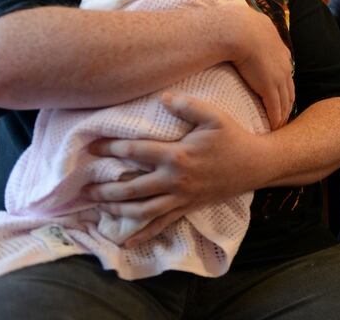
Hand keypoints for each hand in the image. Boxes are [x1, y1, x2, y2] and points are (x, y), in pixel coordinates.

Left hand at [84, 92, 261, 245]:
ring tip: (97, 207)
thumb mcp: (215, 116)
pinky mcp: (188, 207)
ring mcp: (181, 197)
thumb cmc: (234, 138)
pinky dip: (143, 234)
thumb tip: (162, 98)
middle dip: (105, 189)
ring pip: (142, 210)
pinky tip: (126, 240)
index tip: (91, 147)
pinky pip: (162, 224)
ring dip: (117, 210)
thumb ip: (188, 106)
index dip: (111, 148)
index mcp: (177, 155)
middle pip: (132, 188)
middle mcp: (175, 180)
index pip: (136, 151)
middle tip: (83, 188)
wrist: (256, 165)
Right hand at [231, 6, 294, 127]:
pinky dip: (276, 119)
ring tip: (279, 125)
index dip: (284, 86)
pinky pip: (276, 108)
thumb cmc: (237, 26)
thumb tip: (236, 31)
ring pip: (285, 101)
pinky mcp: (270, 88)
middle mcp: (284, 65)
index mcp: (280, 50)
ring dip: (283, 114)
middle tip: (283, 116)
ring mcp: (279, 77)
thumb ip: (249, 33)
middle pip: (290, 89)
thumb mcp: (250, 27)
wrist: (239, 30)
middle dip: (288, 103)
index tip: (281, 95)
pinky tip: (274, 127)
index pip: (286, 73)